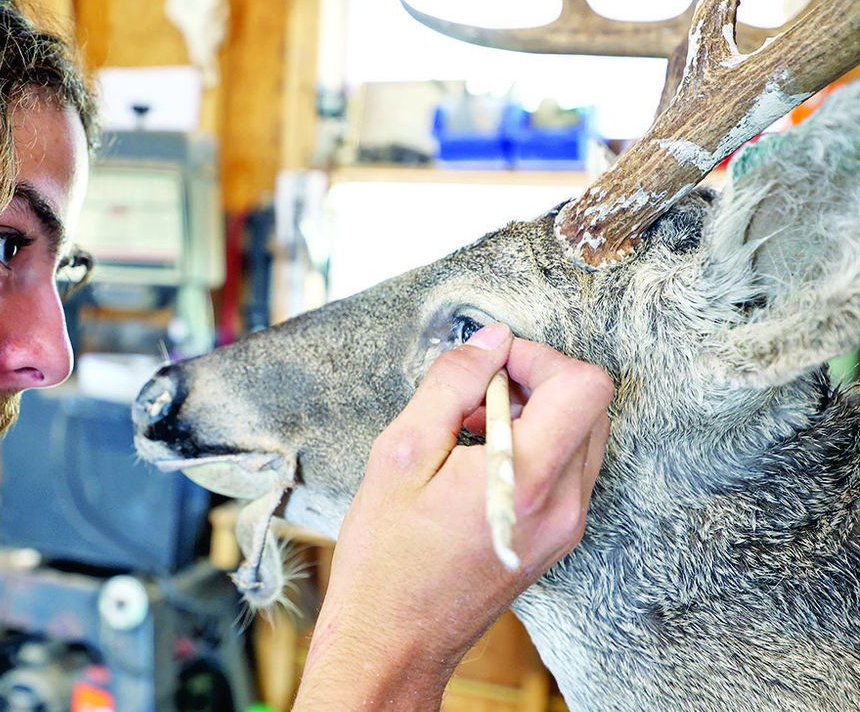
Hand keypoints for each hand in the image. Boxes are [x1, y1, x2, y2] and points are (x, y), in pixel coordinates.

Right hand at [294, 323, 612, 709]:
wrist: (394, 638)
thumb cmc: (387, 554)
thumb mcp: (400, 452)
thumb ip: (452, 386)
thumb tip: (491, 340)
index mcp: (526, 478)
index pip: (585, 386)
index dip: (539, 358)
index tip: (490, 366)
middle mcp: (563, 504)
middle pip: (591, 405)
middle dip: (536, 382)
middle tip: (476, 397)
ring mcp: (567, 526)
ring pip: (584, 435)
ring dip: (535, 413)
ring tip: (471, 430)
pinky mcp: (558, 538)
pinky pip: (568, 468)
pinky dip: (535, 446)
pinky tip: (480, 461)